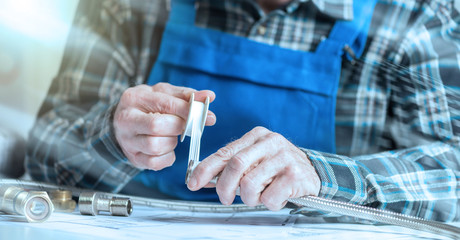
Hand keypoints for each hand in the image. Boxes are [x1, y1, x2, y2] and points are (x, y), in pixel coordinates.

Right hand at [114, 83, 215, 169]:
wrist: (125, 121)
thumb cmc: (149, 105)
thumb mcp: (165, 93)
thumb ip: (186, 95)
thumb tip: (209, 96)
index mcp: (134, 98)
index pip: (164, 104)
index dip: (187, 110)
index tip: (204, 114)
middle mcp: (126, 120)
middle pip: (157, 126)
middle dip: (178, 127)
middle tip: (184, 126)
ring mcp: (127, 141)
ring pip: (155, 146)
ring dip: (171, 142)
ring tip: (172, 135)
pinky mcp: (134, 158)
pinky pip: (155, 162)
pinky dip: (168, 157)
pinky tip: (167, 148)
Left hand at [187, 126, 319, 210]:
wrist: (313, 172)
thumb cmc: (279, 168)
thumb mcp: (256, 160)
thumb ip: (232, 166)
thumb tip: (203, 177)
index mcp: (256, 136)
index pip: (225, 152)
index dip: (205, 169)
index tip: (193, 183)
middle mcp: (270, 142)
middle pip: (235, 166)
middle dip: (224, 188)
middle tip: (225, 199)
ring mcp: (284, 157)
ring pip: (250, 184)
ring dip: (250, 198)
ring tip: (259, 196)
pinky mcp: (295, 174)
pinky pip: (269, 197)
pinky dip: (269, 203)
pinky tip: (276, 196)